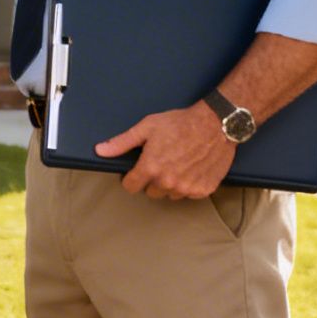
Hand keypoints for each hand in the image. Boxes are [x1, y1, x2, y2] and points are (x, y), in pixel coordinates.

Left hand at [95, 104, 234, 199]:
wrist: (216, 124)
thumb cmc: (181, 123)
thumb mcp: (147, 127)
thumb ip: (122, 142)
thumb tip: (100, 151)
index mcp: (151, 168)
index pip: (130, 187)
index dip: (131, 177)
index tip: (137, 170)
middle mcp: (168, 182)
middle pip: (150, 192)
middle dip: (152, 179)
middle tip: (162, 161)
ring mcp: (186, 188)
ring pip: (170, 194)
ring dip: (170, 183)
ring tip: (178, 163)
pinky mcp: (203, 190)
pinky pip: (189, 194)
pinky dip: (188, 184)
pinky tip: (192, 167)